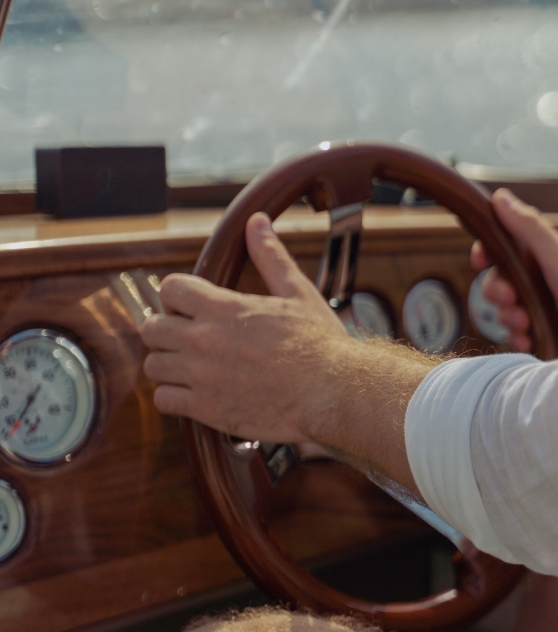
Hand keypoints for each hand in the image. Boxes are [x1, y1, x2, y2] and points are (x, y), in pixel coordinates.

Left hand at [141, 212, 348, 443]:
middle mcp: (204, 340)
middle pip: (152, 328)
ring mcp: (201, 376)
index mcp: (223, 308)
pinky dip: (174, 398)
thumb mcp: (297, 293)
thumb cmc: (319, 344)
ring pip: (153, 366)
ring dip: (168, 365)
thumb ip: (270, 257)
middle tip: (188, 339)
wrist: (331, 393)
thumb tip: (257, 222)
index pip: (169, 288)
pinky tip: (194, 394)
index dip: (176, 296)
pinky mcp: (205, 409)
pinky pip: (163, 401)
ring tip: (190, 368)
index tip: (189, 308)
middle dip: (166, 330)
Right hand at [471, 189, 557, 352]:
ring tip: (525, 324)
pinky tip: (528, 340)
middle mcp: (542, 279)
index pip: (504, 247)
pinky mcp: (547, 333)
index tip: (479, 261)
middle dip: (497, 291)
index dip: (487, 253)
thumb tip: (502, 197)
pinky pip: (518, 333)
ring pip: (505, 309)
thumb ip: (529, 228)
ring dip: (508, 318)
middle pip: (499, 280)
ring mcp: (544, 307)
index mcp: (544, 255)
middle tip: (511, 299)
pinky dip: (518, 337)